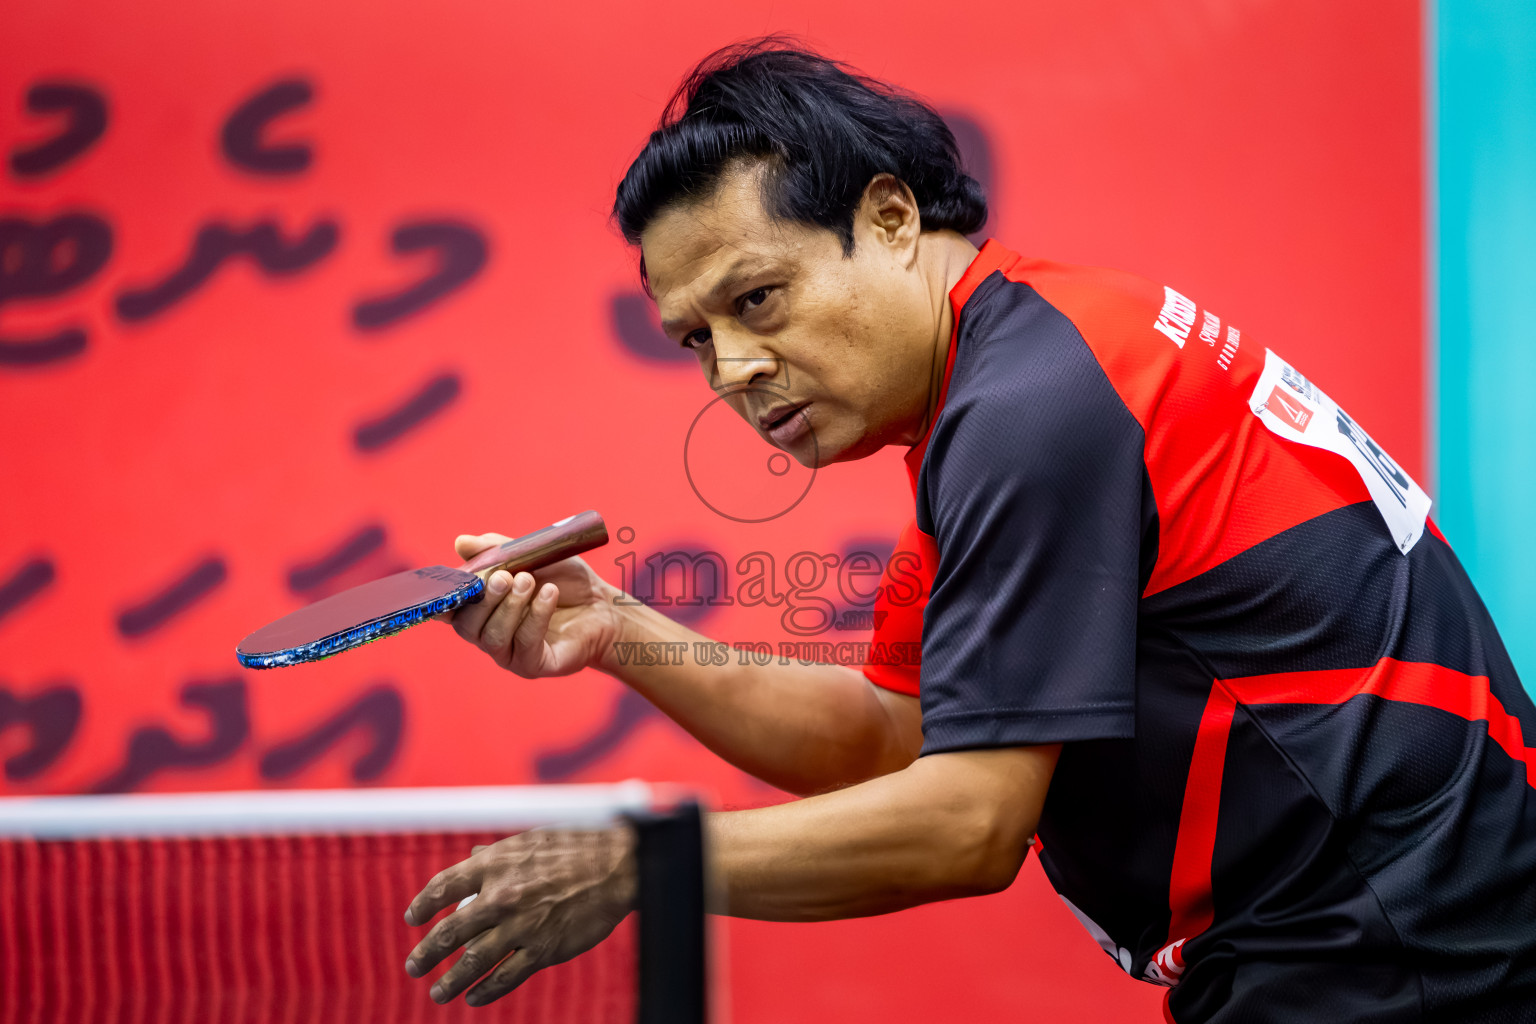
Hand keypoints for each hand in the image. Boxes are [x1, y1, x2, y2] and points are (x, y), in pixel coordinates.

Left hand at [403, 827, 637, 1005]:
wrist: (616, 868)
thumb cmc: (575, 849)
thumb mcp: (529, 842)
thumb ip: (496, 855)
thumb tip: (471, 857)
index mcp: (494, 863)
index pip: (443, 886)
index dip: (423, 905)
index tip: (413, 919)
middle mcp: (501, 896)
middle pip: (450, 930)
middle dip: (427, 952)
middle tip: (413, 966)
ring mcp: (520, 925)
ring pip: (472, 961)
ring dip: (449, 981)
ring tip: (437, 993)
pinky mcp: (542, 949)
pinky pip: (505, 976)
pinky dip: (485, 991)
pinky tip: (474, 997)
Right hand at [446, 533, 623, 676]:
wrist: (604, 607)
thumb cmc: (565, 582)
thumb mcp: (532, 557)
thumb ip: (497, 550)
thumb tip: (461, 542)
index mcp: (482, 611)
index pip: (450, 611)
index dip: (445, 600)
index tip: (455, 583)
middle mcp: (489, 635)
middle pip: (467, 626)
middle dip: (484, 599)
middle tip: (504, 577)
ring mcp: (509, 654)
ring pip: (493, 637)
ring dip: (510, 607)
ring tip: (530, 581)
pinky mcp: (533, 665)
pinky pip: (525, 644)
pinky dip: (536, 615)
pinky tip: (549, 594)